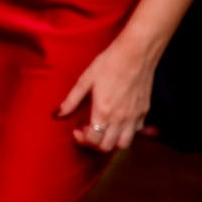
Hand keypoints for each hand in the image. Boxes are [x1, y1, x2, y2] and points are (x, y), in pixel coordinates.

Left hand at [55, 34, 156, 152]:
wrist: (136, 54)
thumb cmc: (108, 64)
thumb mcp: (85, 80)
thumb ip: (71, 101)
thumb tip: (56, 115)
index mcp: (104, 111)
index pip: (93, 140)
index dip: (82, 139)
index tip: (76, 129)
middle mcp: (121, 118)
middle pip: (107, 147)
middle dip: (93, 143)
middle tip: (87, 129)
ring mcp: (135, 116)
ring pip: (124, 144)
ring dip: (111, 141)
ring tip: (102, 128)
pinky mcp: (144, 111)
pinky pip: (136, 131)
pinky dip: (125, 132)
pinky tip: (117, 119)